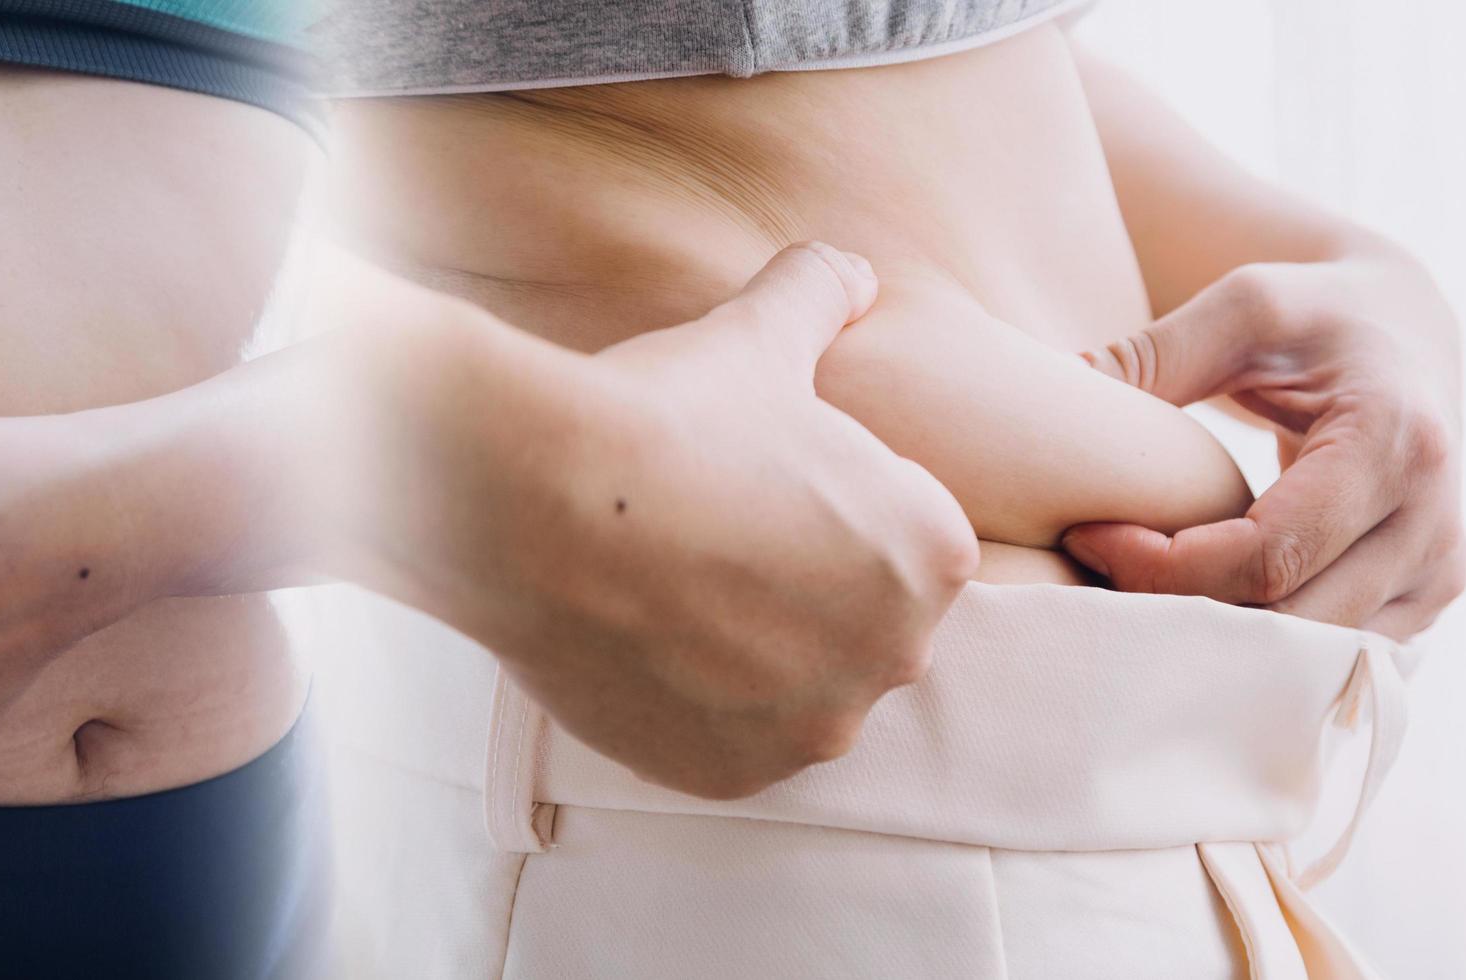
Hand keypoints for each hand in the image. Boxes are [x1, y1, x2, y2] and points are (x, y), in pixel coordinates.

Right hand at [376, 244, 978, 798]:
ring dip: (752, 652)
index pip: (902, 542)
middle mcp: (893, 655)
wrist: (535, 501)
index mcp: (930, 554)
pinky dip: (697, 705)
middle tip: (711, 537)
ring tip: (671, 589)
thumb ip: (819, 298)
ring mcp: (811, 727)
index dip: (827, 508)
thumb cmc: (662, 416)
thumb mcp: (756, 336)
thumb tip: (846, 267)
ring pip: (797, 689)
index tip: (761, 488)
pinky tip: (645, 641)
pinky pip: (731, 743)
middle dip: (798, 588)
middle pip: (856, 623)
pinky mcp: (731, 774)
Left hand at [1065, 256, 1465, 638]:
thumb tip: (1059, 385)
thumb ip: (1154, 352)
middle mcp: (1434, 520)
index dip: (1161, 566)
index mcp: (1396, 443)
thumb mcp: (1243, 303)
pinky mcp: (1430, 596)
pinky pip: (1333, 652)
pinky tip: (1193, 604)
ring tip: (1133, 589)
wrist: (1407, 329)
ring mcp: (1441, 569)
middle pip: (1285, 622)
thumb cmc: (1315, 311)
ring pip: (1308, 655)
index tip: (1086, 534)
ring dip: (1213, 639)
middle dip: (1176, 611)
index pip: (1267, 556)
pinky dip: (1259, 644)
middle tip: (1093, 573)